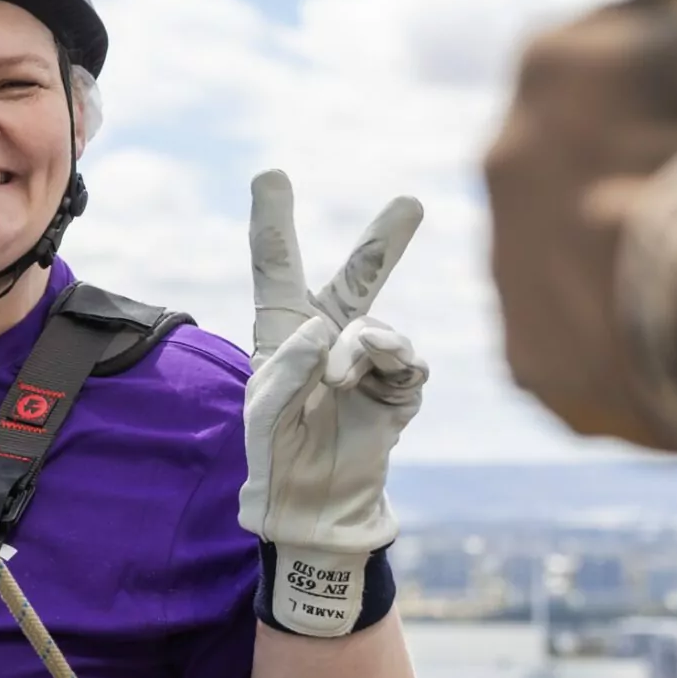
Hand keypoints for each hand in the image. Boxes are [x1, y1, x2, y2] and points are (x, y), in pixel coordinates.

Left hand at [240, 170, 427, 636]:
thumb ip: (290, 364)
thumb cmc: (277, 453)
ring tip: (339, 379)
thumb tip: (329, 327)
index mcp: (283, 332)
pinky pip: (405, 359)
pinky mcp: (397, 387)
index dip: (273, 223)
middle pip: (358, 277)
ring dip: (359, 348)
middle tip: (411, 201)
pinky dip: (388, 365)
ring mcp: (368, 361)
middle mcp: (329, 336)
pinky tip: (368, 386)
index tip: (270, 175)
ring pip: (378, 326)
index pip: (276, 268)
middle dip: (384, 240)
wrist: (313, 503)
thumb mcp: (265, 410)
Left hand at [484, 0, 676, 451]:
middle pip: (601, 155)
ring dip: (647, 256)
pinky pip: (589, 342)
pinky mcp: (533, 363)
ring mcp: (510, 267)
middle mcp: (506, 157)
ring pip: (588, 250)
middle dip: (665, 169)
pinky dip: (639, 338)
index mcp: (556, 61)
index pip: (639, 60)